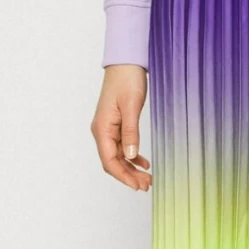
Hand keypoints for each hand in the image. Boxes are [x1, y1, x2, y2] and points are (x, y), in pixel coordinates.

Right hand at [94, 65, 152, 190]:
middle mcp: (102, 131)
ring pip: (118, 156)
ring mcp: (108, 128)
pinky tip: (143, 162)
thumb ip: (130, 132)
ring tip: (147, 178)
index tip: (137, 185)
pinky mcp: (116, 124)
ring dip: (131, 168)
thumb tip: (131, 156)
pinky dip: (132, 156)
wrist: (126, 62)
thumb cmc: (126, 80)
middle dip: (128, 176)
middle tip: (146, 185)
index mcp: (102, 128)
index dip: (123, 176)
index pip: (109, 161)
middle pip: (113, 162)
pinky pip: (122, 146)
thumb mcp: (131, 106)